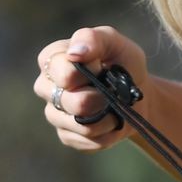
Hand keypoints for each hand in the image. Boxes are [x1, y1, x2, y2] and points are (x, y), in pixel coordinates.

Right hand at [35, 25, 149, 152]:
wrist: (136, 95)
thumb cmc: (123, 64)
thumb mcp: (115, 44)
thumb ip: (94, 40)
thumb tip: (75, 52)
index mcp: (51, 59)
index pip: (64, 73)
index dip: (90, 73)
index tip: (102, 67)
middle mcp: (45, 87)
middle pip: (73, 103)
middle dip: (102, 98)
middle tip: (112, 90)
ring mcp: (54, 114)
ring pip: (82, 125)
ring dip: (108, 116)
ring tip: (113, 104)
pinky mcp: (66, 136)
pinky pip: (89, 141)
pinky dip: (108, 132)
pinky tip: (110, 120)